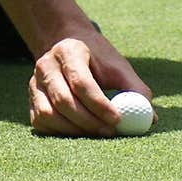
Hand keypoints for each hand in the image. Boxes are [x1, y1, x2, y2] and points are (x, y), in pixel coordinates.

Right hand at [28, 33, 155, 136]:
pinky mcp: (31, 100)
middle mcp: (45, 65)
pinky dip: (61, 132)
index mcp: (68, 51)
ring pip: (49, 114)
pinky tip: (81, 131)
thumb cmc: (98, 59)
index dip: (99, 104)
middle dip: (89, 121)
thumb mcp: (117, 66)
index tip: (118, 120)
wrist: (68, 47)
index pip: (81, 81)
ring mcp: (34, 83)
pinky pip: (42, 122)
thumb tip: (150, 118)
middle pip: (64, 100)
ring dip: (75, 130)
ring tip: (99, 133)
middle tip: (111, 132)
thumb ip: (134, 89)